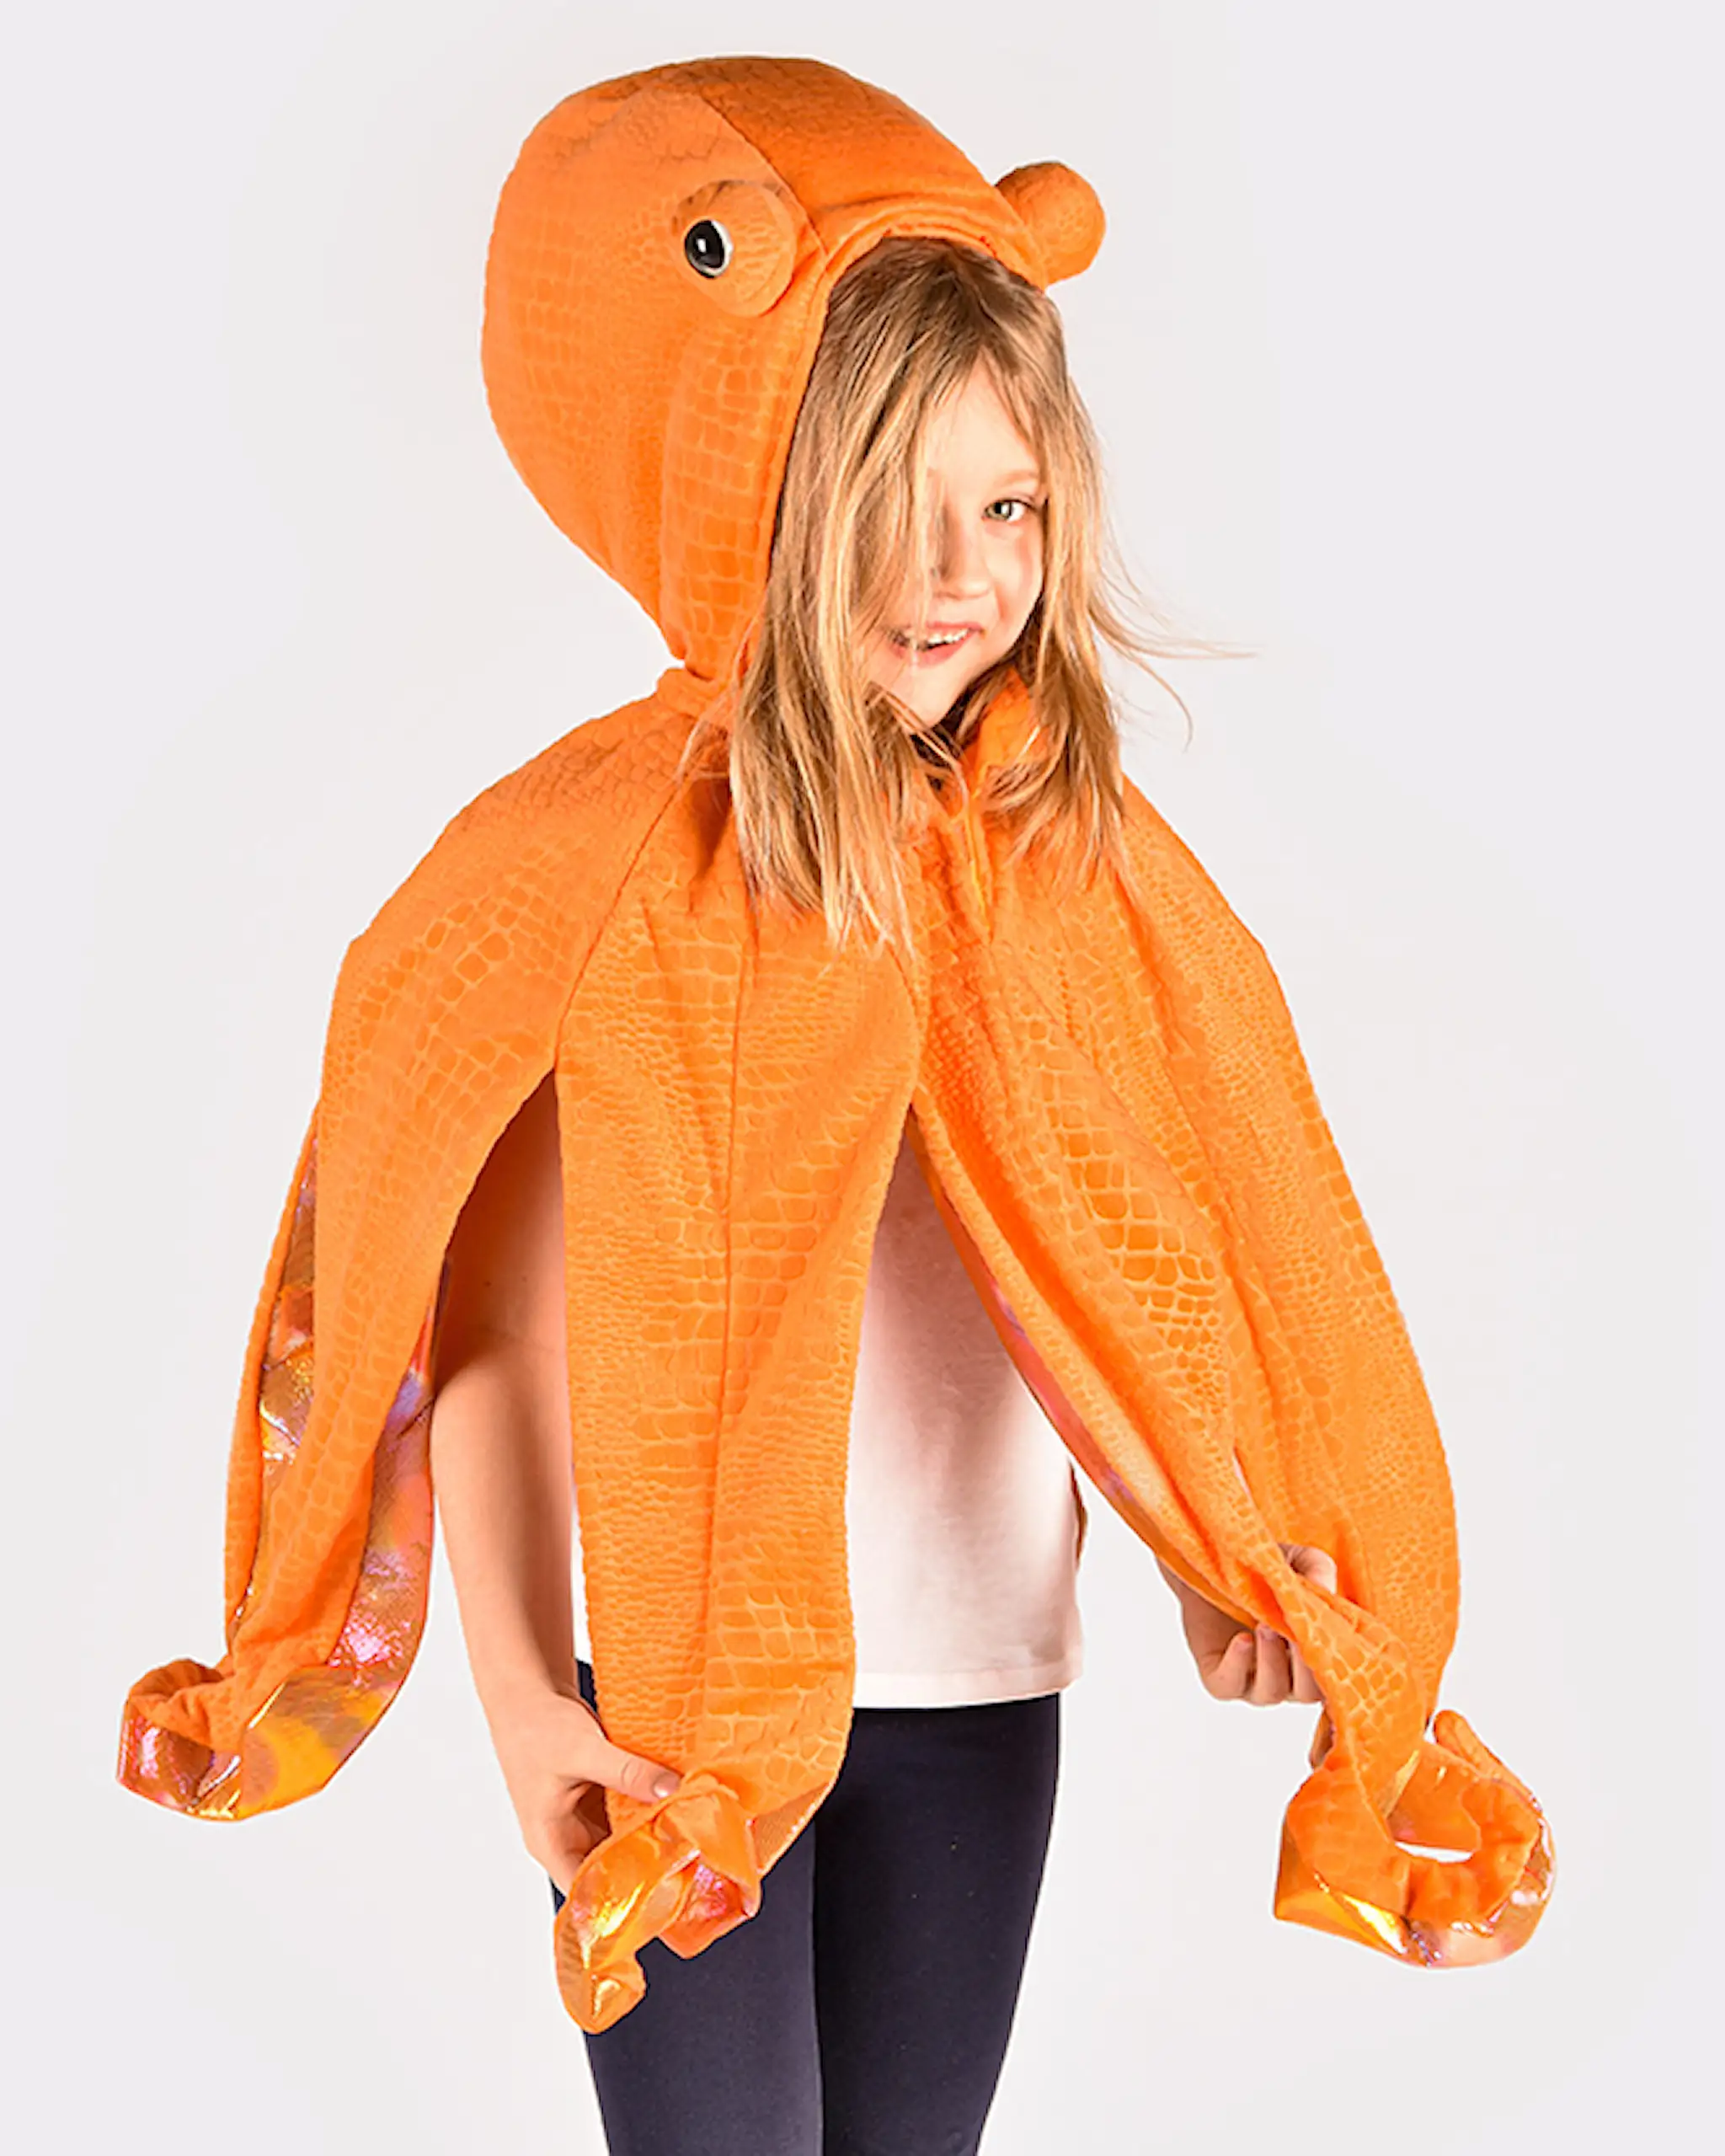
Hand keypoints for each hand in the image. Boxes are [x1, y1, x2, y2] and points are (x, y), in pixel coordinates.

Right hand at [483, 1680, 682, 1898]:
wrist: (528, 1691)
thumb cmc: (536, 1726)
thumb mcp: (583, 1750)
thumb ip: (627, 1772)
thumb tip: (672, 1790)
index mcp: (551, 1843)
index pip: (587, 1894)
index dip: (621, 1903)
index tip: (664, 1898)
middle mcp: (569, 1838)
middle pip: (612, 1871)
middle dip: (649, 1869)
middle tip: (694, 1867)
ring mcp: (585, 1819)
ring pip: (624, 1842)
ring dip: (654, 1838)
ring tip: (695, 1839)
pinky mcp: (600, 1798)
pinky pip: (630, 1815)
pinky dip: (651, 1812)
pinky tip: (679, 1808)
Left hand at [1163, 1542, 1337, 1709]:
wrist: (1210, 1561)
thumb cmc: (1262, 1568)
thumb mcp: (1296, 1558)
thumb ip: (1317, 1568)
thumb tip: (1325, 1589)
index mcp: (1312, 1655)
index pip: (1333, 1676)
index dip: (1333, 1662)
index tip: (1327, 1635)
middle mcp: (1286, 1675)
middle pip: (1307, 1693)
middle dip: (1305, 1668)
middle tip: (1294, 1633)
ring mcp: (1252, 1679)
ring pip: (1270, 1693)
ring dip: (1272, 1662)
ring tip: (1264, 1626)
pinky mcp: (1218, 1676)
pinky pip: (1228, 1686)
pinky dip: (1237, 1666)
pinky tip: (1243, 1640)